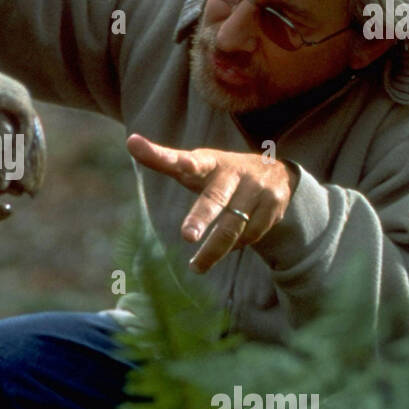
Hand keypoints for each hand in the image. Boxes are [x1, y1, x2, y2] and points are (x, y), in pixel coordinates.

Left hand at [127, 134, 296, 272]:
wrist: (278, 173)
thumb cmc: (221, 173)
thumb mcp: (196, 164)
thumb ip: (163, 158)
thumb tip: (130, 141)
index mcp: (211, 162)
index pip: (192, 161)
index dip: (177, 160)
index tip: (167, 158)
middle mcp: (235, 173)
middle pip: (215, 199)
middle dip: (201, 218)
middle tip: (187, 236)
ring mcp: (257, 189)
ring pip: (233, 227)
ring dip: (214, 251)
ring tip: (195, 268)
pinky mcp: (274, 206)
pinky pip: (251, 235)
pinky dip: (237, 245)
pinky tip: (229, 248)